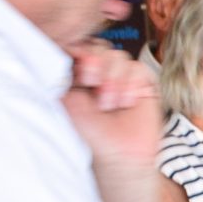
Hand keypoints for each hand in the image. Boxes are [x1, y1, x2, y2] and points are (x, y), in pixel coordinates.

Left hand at [62, 41, 164, 173]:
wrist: (118, 154)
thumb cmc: (92, 134)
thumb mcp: (68, 102)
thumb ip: (63, 77)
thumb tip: (59, 53)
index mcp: (80, 74)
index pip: (79, 47)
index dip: (79, 52)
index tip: (79, 71)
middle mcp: (101, 72)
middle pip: (100, 47)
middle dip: (96, 63)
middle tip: (93, 84)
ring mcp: (123, 77)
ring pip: (119, 56)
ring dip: (113, 80)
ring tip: (110, 105)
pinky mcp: (143, 83)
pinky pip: (138, 69)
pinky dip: (131, 85)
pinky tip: (126, 103)